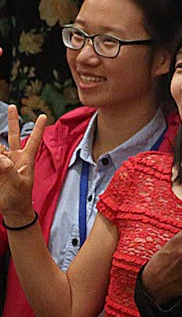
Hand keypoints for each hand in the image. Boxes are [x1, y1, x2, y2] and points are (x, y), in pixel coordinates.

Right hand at [0, 104, 44, 224]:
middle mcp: (15, 158)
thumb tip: (2, 158)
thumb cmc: (20, 198)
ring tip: (0, 152)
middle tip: (12, 106)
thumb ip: (10, 172)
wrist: (12, 210)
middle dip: (13, 121)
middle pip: (14, 136)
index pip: (33, 140)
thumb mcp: (18, 185)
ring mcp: (4, 163)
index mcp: (26, 160)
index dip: (38, 128)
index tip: (44, 115)